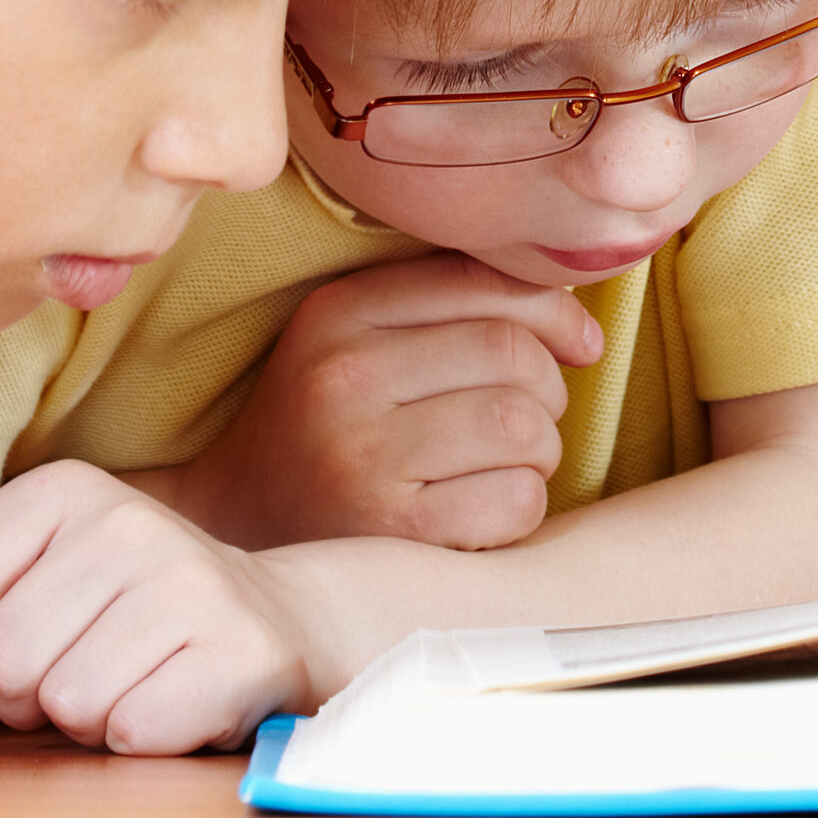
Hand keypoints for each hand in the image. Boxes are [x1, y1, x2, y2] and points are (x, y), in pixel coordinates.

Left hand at [0, 462, 318, 751]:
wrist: (274, 618)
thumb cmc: (125, 615)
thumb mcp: (34, 577)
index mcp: (65, 490)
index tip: (35, 633)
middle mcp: (133, 522)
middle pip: (1, 660)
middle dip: (28, 693)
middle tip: (90, 665)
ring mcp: (195, 583)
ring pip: (66, 703)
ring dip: (90, 718)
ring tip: (137, 679)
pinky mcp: (241, 652)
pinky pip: (132, 731)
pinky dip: (144, 736)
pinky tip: (179, 697)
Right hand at [167, 255, 600, 551]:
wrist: (232, 528)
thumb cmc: (328, 423)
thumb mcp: (362, 338)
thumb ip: (456, 305)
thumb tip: (585, 328)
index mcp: (338, 313)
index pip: (485, 283)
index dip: (555, 312)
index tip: (580, 343)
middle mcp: (343, 378)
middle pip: (514, 356)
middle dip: (547, 388)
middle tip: (527, 417)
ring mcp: (363, 459)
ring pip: (524, 427)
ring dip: (540, 449)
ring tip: (504, 462)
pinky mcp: (391, 534)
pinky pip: (515, 499)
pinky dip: (523, 504)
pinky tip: (484, 507)